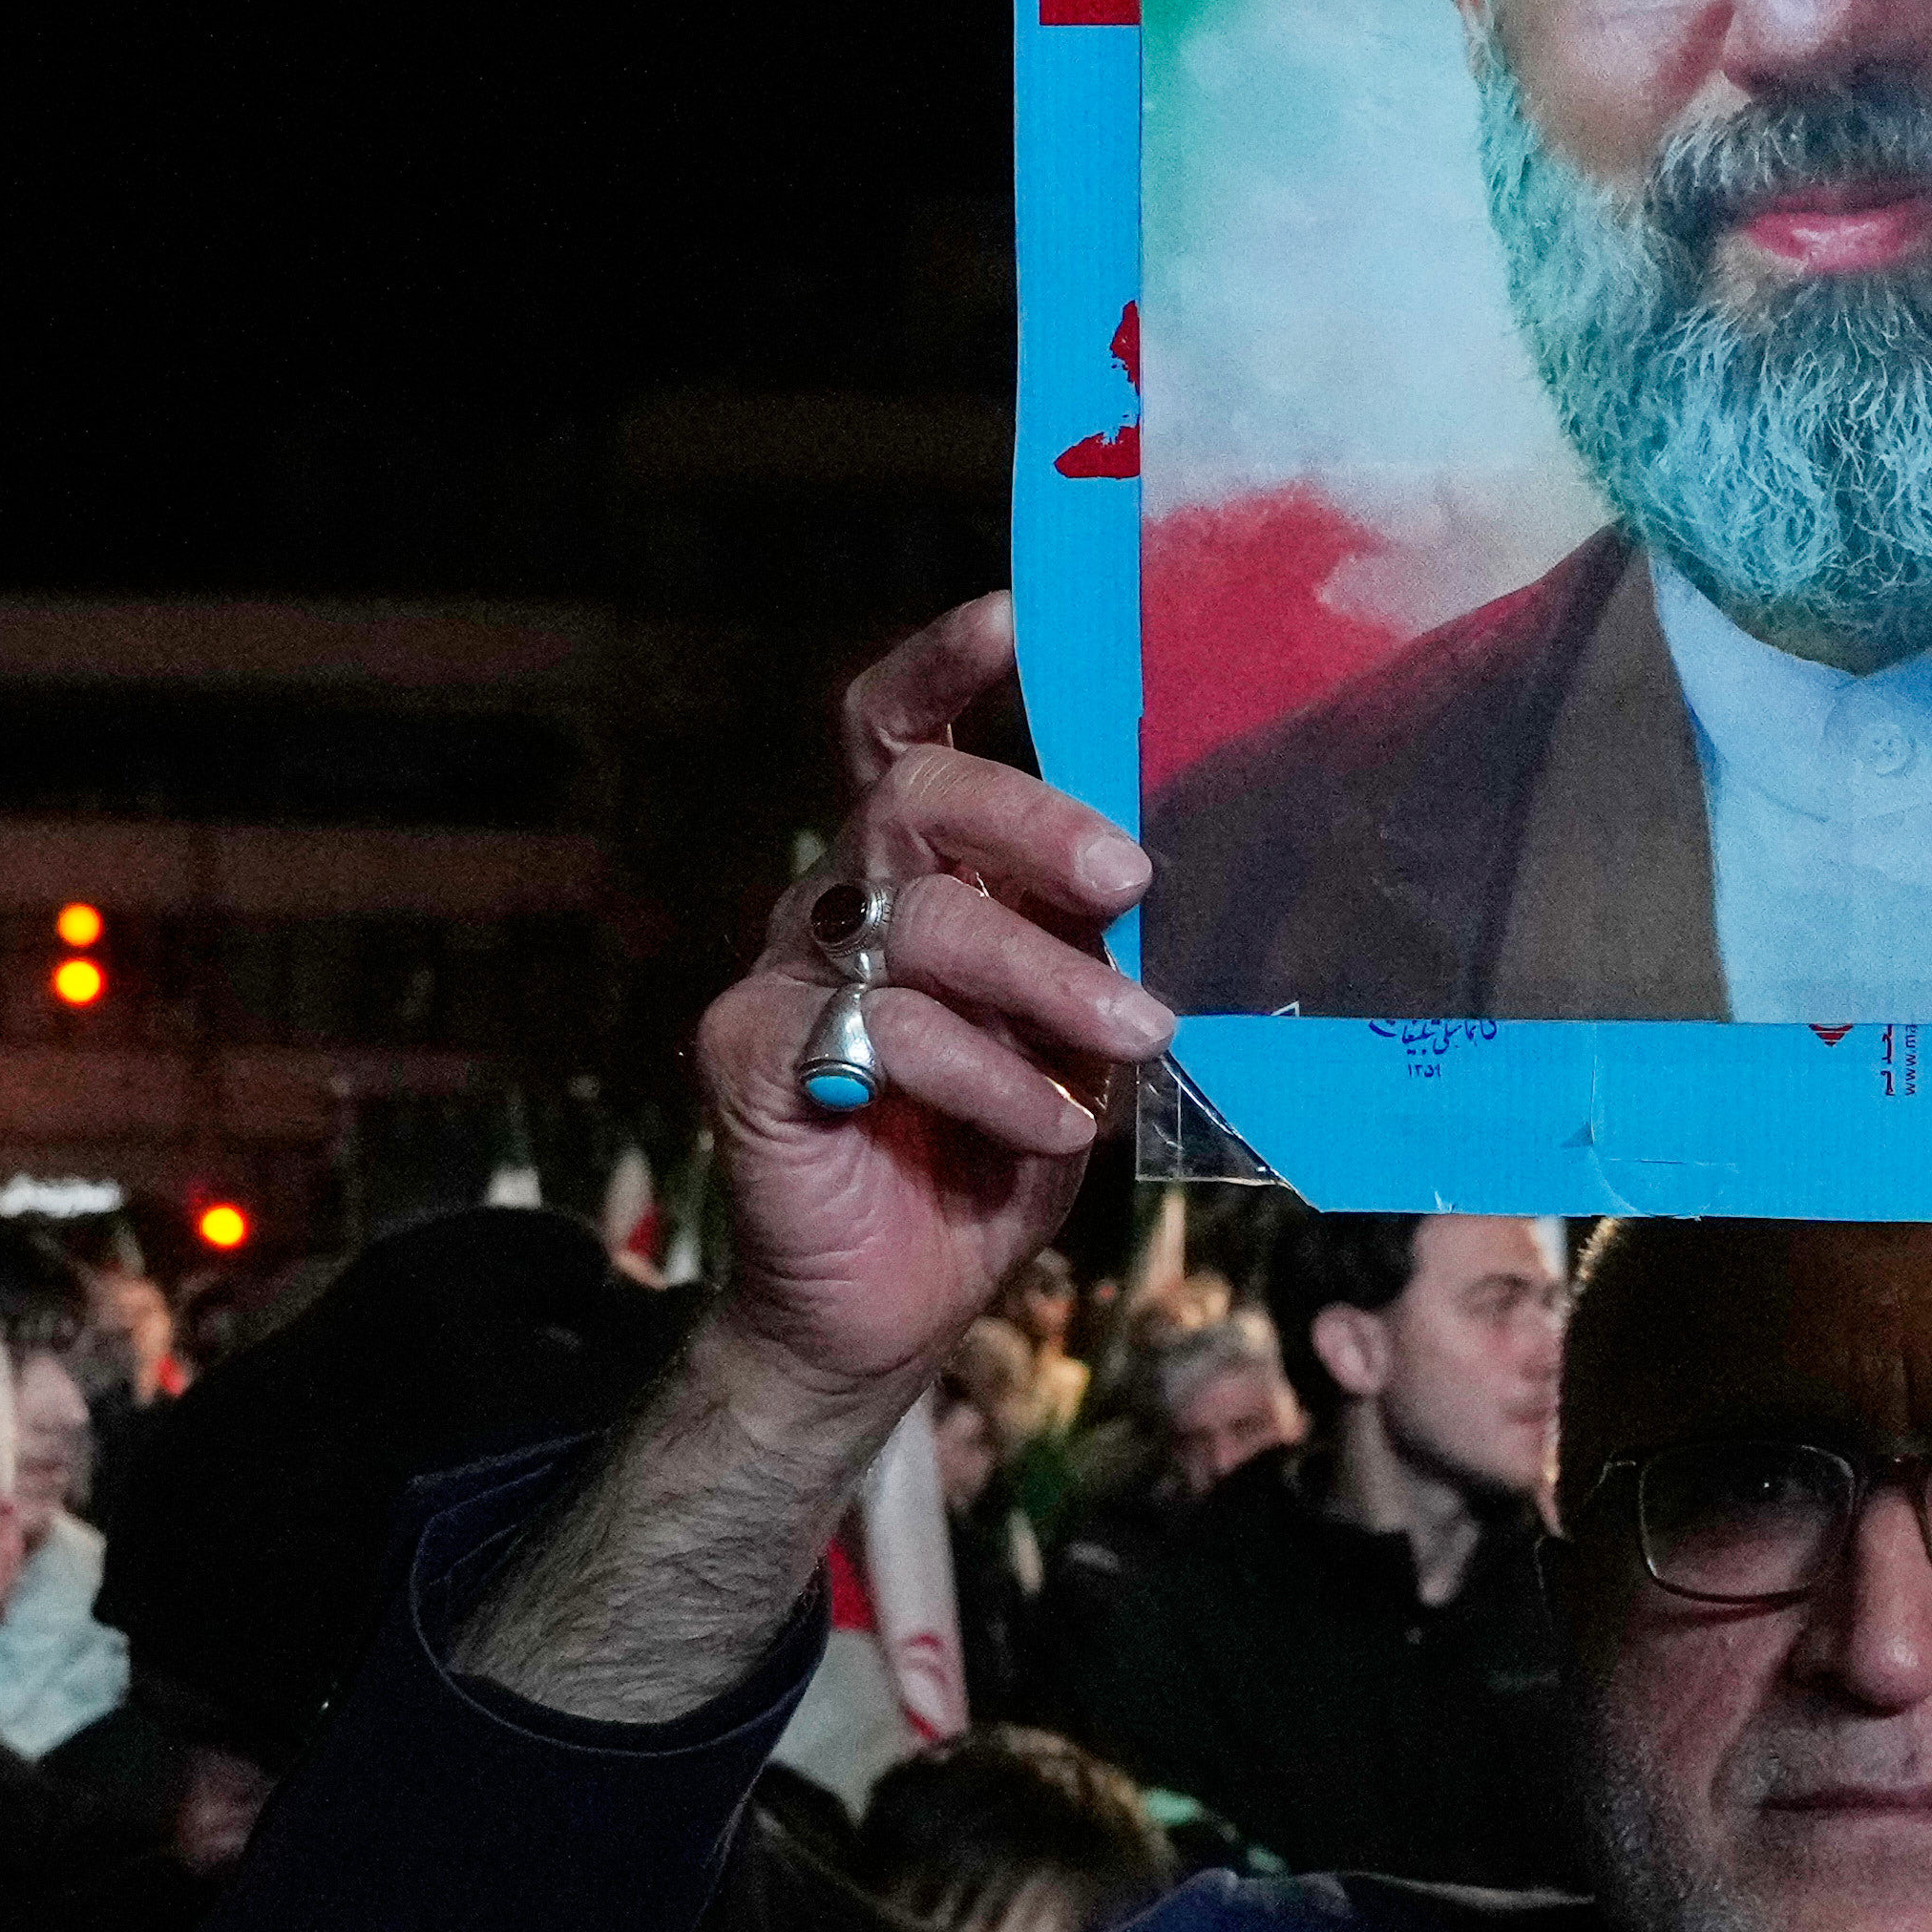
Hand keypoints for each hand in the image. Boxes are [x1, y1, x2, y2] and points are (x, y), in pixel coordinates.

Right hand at [676, 595, 1169, 1457]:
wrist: (881, 1313)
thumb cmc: (990, 1156)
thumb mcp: (1073, 1043)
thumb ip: (1101, 952)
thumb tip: (1180, 875)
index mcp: (913, 875)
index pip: (904, 730)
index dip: (949, 665)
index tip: (1021, 617)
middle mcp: (841, 902)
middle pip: (913, 798)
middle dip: (1031, 818)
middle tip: (1129, 869)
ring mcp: (785, 974)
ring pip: (916, 924)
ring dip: (1044, 975)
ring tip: (1138, 1033)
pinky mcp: (751, 1056)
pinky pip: (877, 1035)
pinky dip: (983, 1076)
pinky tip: (1049, 1125)